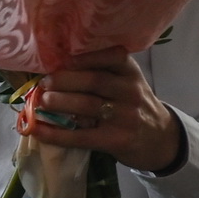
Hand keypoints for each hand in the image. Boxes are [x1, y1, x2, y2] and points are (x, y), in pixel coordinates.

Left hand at [24, 47, 181, 172]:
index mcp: (130, 72)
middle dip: (65, 80)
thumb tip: (54, 67)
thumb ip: (102, 72)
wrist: (160, 139)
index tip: (63, 59)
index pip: (112, 57)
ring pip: (88, 106)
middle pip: (95, 81)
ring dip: (60, 103)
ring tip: (41, 102)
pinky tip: (38, 131)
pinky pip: (82, 137)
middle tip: (44, 83)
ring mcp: (125, 117)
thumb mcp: (127, 83)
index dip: (86, 57)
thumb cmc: (133, 105)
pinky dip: (57, 135)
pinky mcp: (117, 140)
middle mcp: (130, 91)